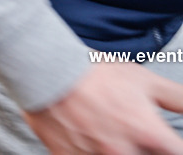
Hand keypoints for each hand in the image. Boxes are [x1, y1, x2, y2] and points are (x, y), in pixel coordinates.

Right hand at [23, 62, 182, 153]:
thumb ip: (178, 98)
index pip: (176, 153)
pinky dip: (86, 152)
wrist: (47, 71)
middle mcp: (123, 151)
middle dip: (140, 146)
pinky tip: (85, 138)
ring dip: (112, 148)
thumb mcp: (144, 79)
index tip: (165, 143)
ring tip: (103, 132)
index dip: (171, 148)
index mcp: (148, 133)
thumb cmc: (93, 73)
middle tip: (126, 130)